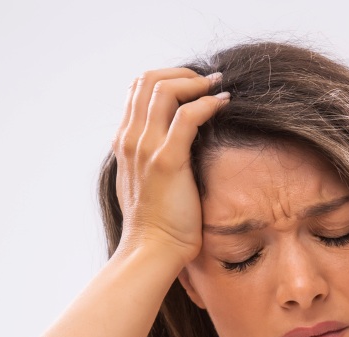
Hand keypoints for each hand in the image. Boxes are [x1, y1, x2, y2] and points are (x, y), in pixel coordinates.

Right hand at [111, 68, 228, 266]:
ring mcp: (146, 148)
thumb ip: (150, 159)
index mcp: (125, 142)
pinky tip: (224, 104)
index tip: (193, 86)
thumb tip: (174, 144)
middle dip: (182, 74)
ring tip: (218, 88)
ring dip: (196, 82)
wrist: (152, 250)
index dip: (167, 78)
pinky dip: (208, 103)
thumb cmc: (157, 224)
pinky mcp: (167, 161)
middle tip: (208, 81)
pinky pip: (187, 116)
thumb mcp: (146, 183)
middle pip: (149, 80)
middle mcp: (131, 139)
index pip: (137, 89)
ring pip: (165, 89)